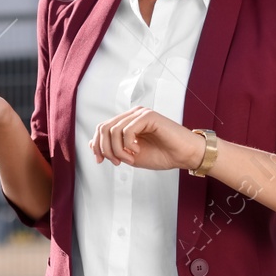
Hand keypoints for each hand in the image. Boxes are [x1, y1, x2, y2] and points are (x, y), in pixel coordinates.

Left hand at [90, 106, 205, 170]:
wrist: (184, 155)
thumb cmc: (162, 155)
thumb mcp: (130, 156)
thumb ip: (112, 149)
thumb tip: (91, 144)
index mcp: (126, 122)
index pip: (101, 129)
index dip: (96, 146)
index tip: (100, 161)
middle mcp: (131, 115)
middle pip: (103, 128)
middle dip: (105, 149)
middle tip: (117, 162)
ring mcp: (140, 114)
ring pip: (113, 130)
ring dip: (118, 150)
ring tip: (130, 158)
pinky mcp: (148, 116)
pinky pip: (127, 130)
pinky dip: (128, 145)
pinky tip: (137, 151)